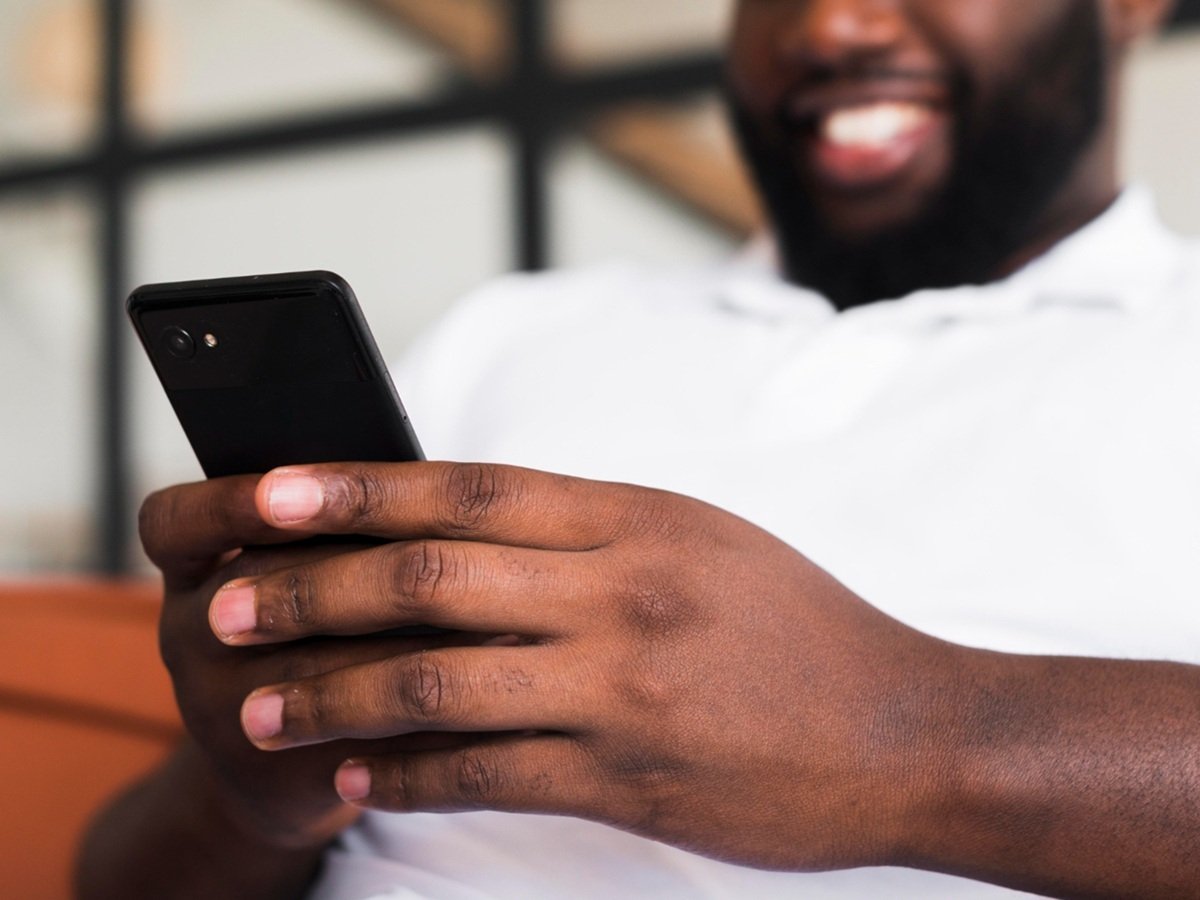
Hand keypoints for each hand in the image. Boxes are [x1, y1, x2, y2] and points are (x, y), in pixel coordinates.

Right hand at [139, 475, 485, 849]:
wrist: (282, 766)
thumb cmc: (317, 626)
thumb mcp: (298, 565)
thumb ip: (339, 525)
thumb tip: (428, 484)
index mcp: (192, 571)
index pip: (176, 524)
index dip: (230, 503)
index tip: (286, 489)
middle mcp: (192, 640)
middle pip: (269, 589)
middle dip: (373, 569)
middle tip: (461, 546)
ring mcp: (226, 716)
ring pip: (323, 671)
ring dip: (422, 641)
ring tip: (506, 615)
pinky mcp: (283, 778)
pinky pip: (366, 741)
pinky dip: (436, 714)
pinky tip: (497, 690)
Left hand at [205, 461, 959, 869]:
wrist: (905, 727)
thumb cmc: (799, 623)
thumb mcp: (699, 537)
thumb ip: (589, 525)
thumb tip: (472, 518)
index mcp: (635, 519)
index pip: (469, 487)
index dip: (360, 488)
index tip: (274, 491)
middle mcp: (620, 593)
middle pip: (430, 579)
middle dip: (314, 589)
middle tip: (230, 602)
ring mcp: (622, 690)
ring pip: (438, 683)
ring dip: (334, 695)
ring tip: (261, 707)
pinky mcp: (629, 779)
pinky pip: (486, 775)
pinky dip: (406, 778)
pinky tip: (355, 781)